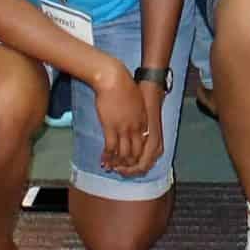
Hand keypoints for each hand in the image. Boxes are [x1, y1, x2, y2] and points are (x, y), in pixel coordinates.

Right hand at [89, 61, 155, 175]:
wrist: (115, 79)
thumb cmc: (124, 86)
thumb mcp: (137, 100)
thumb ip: (137, 112)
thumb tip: (133, 118)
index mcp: (144, 120)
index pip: (145, 143)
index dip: (139, 154)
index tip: (133, 160)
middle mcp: (136, 127)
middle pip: (136, 152)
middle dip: (130, 164)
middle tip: (122, 169)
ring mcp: (124, 128)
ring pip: (124, 153)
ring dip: (118, 163)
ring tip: (111, 168)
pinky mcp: (111, 128)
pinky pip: (111, 148)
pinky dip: (107, 157)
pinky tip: (104, 162)